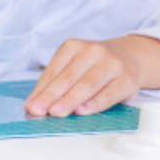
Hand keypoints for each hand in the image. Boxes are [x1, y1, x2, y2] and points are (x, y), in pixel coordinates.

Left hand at [25, 35, 159, 117]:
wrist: (129, 57)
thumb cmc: (94, 65)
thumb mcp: (73, 66)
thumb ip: (55, 83)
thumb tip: (35, 103)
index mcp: (73, 46)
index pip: (53, 71)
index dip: (41, 89)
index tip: (31, 105)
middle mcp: (92, 51)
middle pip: (68, 77)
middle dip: (51, 96)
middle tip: (39, 110)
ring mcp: (111, 64)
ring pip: (87, 85)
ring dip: (70, 101)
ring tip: (56, 112)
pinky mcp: (126, 80)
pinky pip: (108, 94)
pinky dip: (94, 104)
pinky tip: (82, 111)